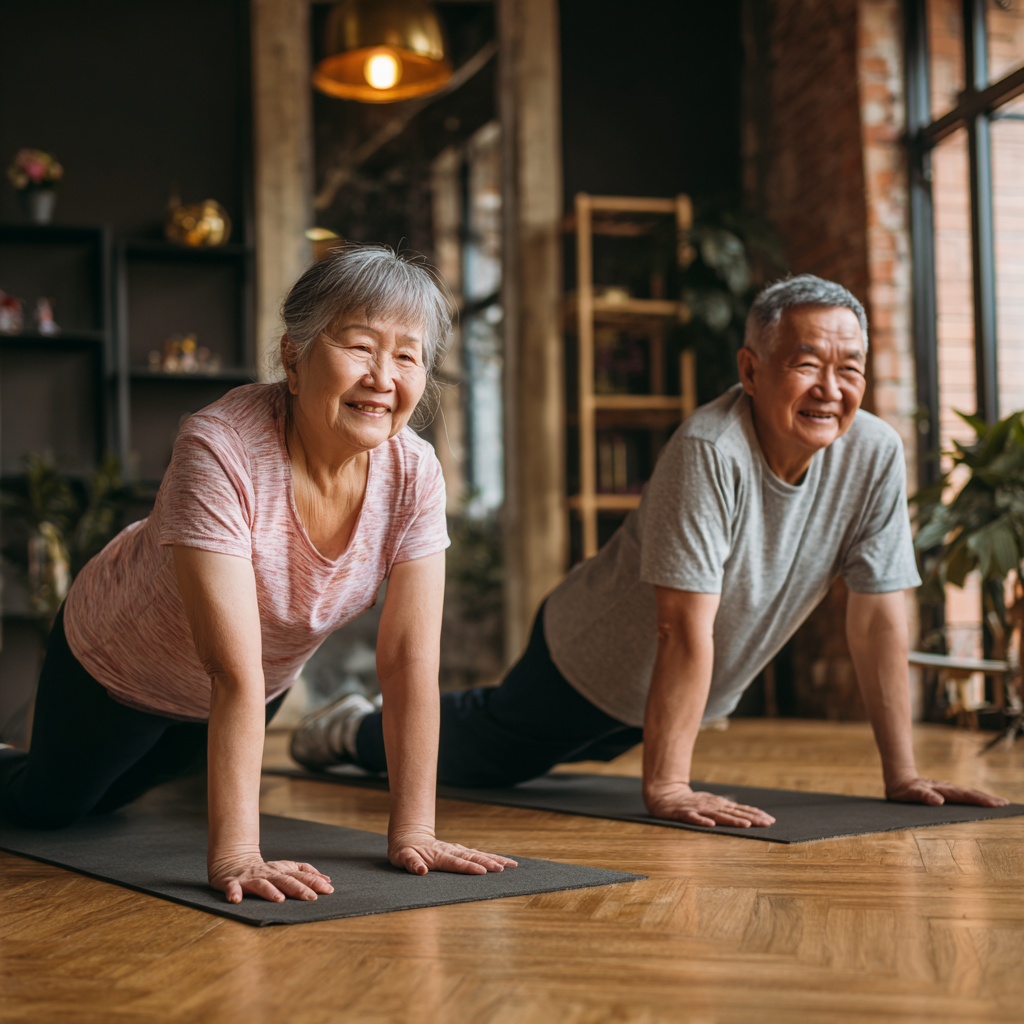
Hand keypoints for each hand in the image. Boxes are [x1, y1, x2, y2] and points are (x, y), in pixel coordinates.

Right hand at [209, 849, 334, 903]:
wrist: (234, 860)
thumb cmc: (265, 870)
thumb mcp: (287, 868)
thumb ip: (306, 873)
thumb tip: (327, 880)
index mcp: (282, 871)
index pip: (301, 876)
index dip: (314, 882)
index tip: (328, 889)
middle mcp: (269, 873)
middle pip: (285, 881)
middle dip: (299, 889)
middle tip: (311, 897)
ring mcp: (251, 878)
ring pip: (262, 884)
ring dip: (270, 891)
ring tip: (279, 899)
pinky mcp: (233, 882)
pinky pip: (233, 887)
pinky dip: (234, 892)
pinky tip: (236, 899)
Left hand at [388, 829, 517, 875]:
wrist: (409, 837)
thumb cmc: (404, 851)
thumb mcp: (402, 858)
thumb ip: (412, 864)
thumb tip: (421, 870)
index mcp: (438, 855)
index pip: (456, 863)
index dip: (469, 868)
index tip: (483, 872)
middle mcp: (451, 851)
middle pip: (472, 857)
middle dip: (488, 863)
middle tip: (503, 869)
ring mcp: (456, 850)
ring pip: (478, 854)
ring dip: (494, 859)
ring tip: (511, 865)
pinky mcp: (460, 852)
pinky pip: (477, 854)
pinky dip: (491, 857)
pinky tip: (503, 862)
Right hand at [644, 780, 775, 827]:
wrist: (666, 797)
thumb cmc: (692, 803)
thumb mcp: (711, 803)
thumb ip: (727, 809)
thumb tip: (748, 815)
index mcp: (719, 804)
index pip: (741, 809)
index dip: (756, 814)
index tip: (770, 820)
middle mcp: (712, 805)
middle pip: (734, 812)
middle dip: (751, 818)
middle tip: (767, 823)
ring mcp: (699, 809)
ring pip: (718, 816)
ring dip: (732, 820)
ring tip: (746, 825)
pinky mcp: (685, 813)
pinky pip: (694, 819)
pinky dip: (703, 822)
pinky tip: (711, 825)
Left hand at [886, 776, 1008, 807]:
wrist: (898, 780)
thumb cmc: (904, 789)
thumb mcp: (910, 793)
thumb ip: (923, 796)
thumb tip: (939, 801)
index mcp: (942, 790)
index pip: (964, 796)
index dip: (980, 800)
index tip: (995, 804)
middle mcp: (947, 789)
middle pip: (970, 793)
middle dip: (987, 799)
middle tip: (1005, 804)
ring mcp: (947, 790)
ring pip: (968, 793)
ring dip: (983, 798)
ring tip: (999, 803)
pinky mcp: (945, 793)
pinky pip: (963, 796)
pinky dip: (975, 798)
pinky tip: (982, 802)